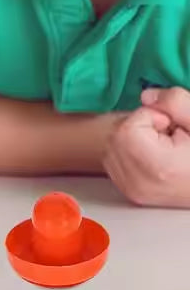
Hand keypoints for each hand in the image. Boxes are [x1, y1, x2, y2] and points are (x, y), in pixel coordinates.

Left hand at [102, 87, 189, 207]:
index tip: (173, 129)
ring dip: (135, 140)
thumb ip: (175, 102)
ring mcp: (132, 190)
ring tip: (166, 149)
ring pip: (113, 147)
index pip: (128, 128)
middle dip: (142, 129)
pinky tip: (157, 159)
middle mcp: (138, 183)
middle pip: (117, 137)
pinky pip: (115, 161)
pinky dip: (131, 153)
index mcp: (158, 167)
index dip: (151, 119)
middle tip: (170, 138)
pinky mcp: (130, 193)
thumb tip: (146, 96)